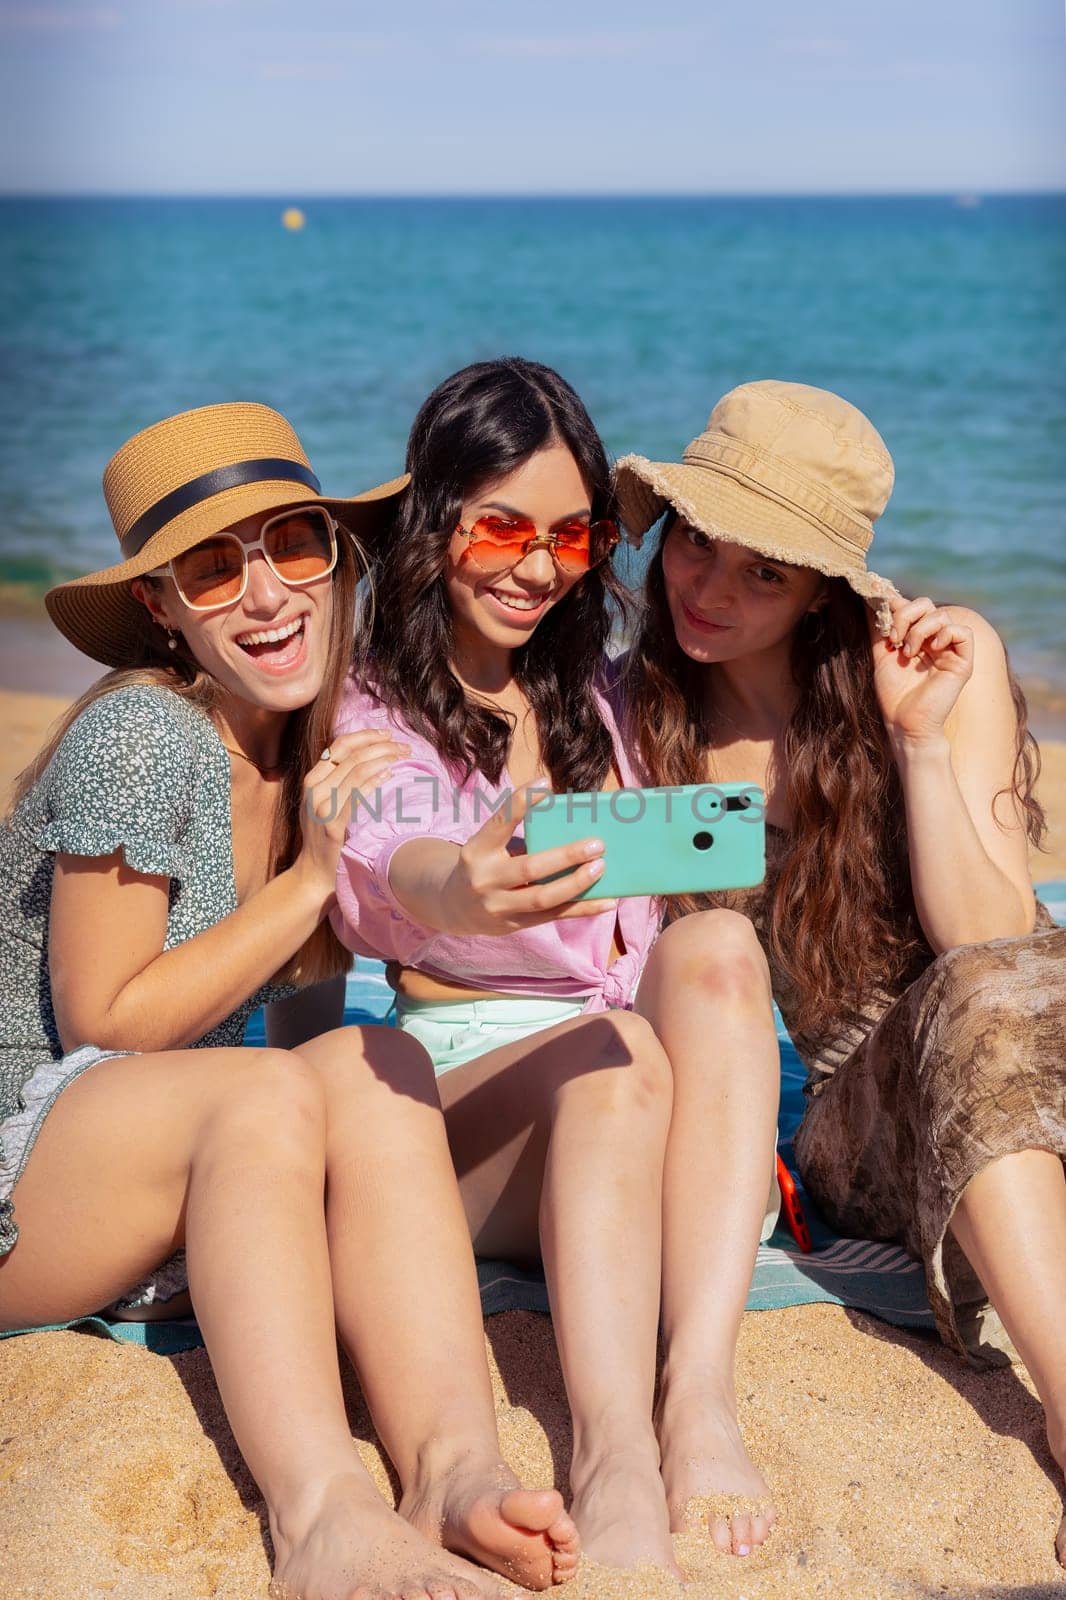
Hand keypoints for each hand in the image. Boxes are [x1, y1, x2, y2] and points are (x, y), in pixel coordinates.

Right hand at [294, 730, 408, 909]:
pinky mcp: (333, 823)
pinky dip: (375, 780)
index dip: (365, 736)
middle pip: (351, 754)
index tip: (387, 735)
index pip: (339, 745)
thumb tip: (365, 757)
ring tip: (403, 756)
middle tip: (403, 745)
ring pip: (357, 769)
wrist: (313, 873)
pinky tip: (389, 775)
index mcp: (312, 780)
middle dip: (381, 745)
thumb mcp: (322, 804)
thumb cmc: (324, 838)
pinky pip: (358, 794)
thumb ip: (336, 782)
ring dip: (384, 758)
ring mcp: (322, 806)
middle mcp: (314, 789)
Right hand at [440, 784, 616, 934]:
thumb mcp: (487, 847)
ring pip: (543, 897)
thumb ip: (518, 837)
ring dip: (577, 883)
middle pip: (530, 867)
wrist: (454, 906)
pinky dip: (582, 908)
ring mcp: (498, 906)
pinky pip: (553, 917)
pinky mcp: (513, 925)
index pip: (499, 822)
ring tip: (601, 867)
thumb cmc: (484, 865)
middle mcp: (484, 879)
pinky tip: (606, 901)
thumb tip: (572, 826)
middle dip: (567, 856)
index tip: (545, 784)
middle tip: (597, 844)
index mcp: (477, 850)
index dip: (521, 802)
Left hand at [869, 594, 973, 745]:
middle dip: (905, 615)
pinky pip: (963, 633)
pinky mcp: (963, 662)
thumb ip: (879, 627)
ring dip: (919, 629)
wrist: (904, 722)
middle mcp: (934, 640)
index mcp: (916, 637)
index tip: (881, 613)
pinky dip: (945, 634)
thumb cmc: (892, 693)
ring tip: (908, 652)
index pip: (911, 607)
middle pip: (926, 605)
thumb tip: (871, 597)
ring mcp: (949, 650)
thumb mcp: (881, 654)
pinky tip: (931, 649)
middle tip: (894, 639)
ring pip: (942, 616)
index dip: (896, 604)